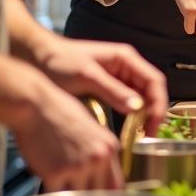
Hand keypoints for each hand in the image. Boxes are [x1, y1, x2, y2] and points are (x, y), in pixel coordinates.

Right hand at [11, 77, 123, 190]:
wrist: (35, 105)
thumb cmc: (59, 111)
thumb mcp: (91, 127)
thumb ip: (99, 150)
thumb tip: (101, 172)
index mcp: (110, 147)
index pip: (116, 185)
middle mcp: (98, 158)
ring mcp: (78, 167)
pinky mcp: (55, 173)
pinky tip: (49, 194)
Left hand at [32, 33, 167, 134]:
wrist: (35, 58)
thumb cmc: (59, 61)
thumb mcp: (87, 76)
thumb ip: (113, 90)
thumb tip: (138, 108)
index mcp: (125, 58)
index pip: (154, 81)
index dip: (159, 103)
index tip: (154, 125)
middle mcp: (126, 67)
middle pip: (151, 91)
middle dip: (153, 113)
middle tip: (147, 136)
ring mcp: (117, 79)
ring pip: (140, 99)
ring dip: (143, 117)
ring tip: (139, 137)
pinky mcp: (107, 90)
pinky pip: (126, 104)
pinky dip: (130, 117)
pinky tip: (126, 130)